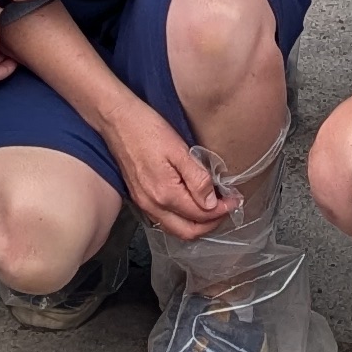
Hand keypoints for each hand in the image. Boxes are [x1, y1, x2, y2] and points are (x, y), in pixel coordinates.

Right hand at [112, 111, 230, 239]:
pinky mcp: (139, 197)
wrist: (116, 120)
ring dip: (196, 223)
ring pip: (175, 228)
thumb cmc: (146, 129)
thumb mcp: (178, 150)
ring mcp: (144, 203)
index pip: (200, 215)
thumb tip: (212, 203)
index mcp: (165, 194)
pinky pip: (163, 219)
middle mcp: (152, 205)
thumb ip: (197, 179)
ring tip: (213, 208)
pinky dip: (181, 218)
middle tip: (227, 208)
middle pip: (187, 231)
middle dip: (211, 224)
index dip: (222, 210)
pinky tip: (190, 204)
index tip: (235, 200)